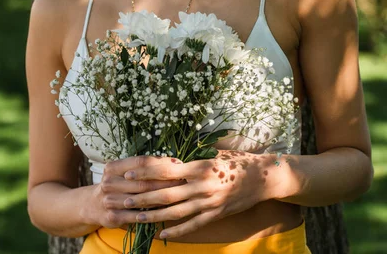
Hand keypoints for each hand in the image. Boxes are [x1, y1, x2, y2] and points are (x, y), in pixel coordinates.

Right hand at [85, 156, 184, 228]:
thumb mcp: (126, 170)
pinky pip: (137, 216)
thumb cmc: (118, 183)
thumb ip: (147, 165)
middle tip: (183, 180)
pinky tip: (166, 210)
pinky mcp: (113, 217)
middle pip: (143, 181)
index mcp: (113, 167)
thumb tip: (175, 161)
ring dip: (162, 197)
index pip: (140, 162)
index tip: (178, 163)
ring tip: (178, 194)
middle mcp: (109, 182)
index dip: (160, 162)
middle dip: (165, 181)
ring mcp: (109, 200)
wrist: (93, 205)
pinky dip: (153, 213)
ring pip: (142, 199)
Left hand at [119, 150, 283, 238]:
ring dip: (154, 216)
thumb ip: (193, 158)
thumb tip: (169, 157)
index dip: (146, 172)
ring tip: (136, 217)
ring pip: (175, 213)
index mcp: (200, 167)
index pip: (166, 170)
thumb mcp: (215, 153)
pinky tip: (163, 235)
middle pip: (166, 194)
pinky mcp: (215, 215)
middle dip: (142, 197)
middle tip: (124, 199)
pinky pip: (192, 226)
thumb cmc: (238, 161)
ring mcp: (208, 204)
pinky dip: (176, 231)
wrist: (263, 178)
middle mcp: (202, 186)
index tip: (129, 173)